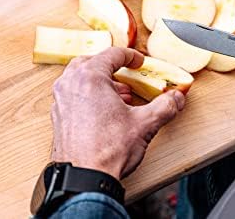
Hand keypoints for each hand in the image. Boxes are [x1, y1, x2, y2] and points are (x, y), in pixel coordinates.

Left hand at [51, 47, 185, 179]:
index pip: (112, 53)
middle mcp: (70, 84)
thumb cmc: (107, 151)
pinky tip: (104, 111)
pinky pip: (73, 94)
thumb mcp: (144, 124)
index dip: (130, 56)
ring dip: (100, 81)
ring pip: (80, 78)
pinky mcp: (58, 116)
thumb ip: (164, 106)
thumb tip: (176, 98)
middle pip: (91, 61)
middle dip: (111, 66)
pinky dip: (88, 95)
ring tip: (119, 95)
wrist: (84, 180)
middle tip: (126, 74)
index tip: (139, 62)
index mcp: (89, 77)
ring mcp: (61, 100)